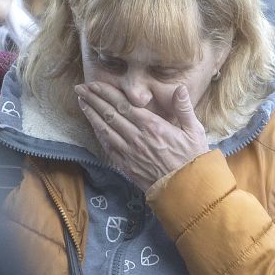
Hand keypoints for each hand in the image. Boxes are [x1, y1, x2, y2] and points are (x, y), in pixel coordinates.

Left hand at [75, 81, 208, 191]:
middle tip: (80, 88)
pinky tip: (93, 126)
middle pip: (109, 114)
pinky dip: (98, 134)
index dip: (107, 93)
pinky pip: (108, 147)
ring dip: (91, 115)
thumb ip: (184, 108)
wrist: (185, 190)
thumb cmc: (192, 159)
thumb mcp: (194, 131)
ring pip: (105, 130)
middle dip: (93, 99)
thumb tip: (180, 88)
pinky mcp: (126, 166)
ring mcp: (129, 152)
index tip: (95, 84)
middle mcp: (137, 137)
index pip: (124, 105)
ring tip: (81, 102)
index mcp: (153, 126)